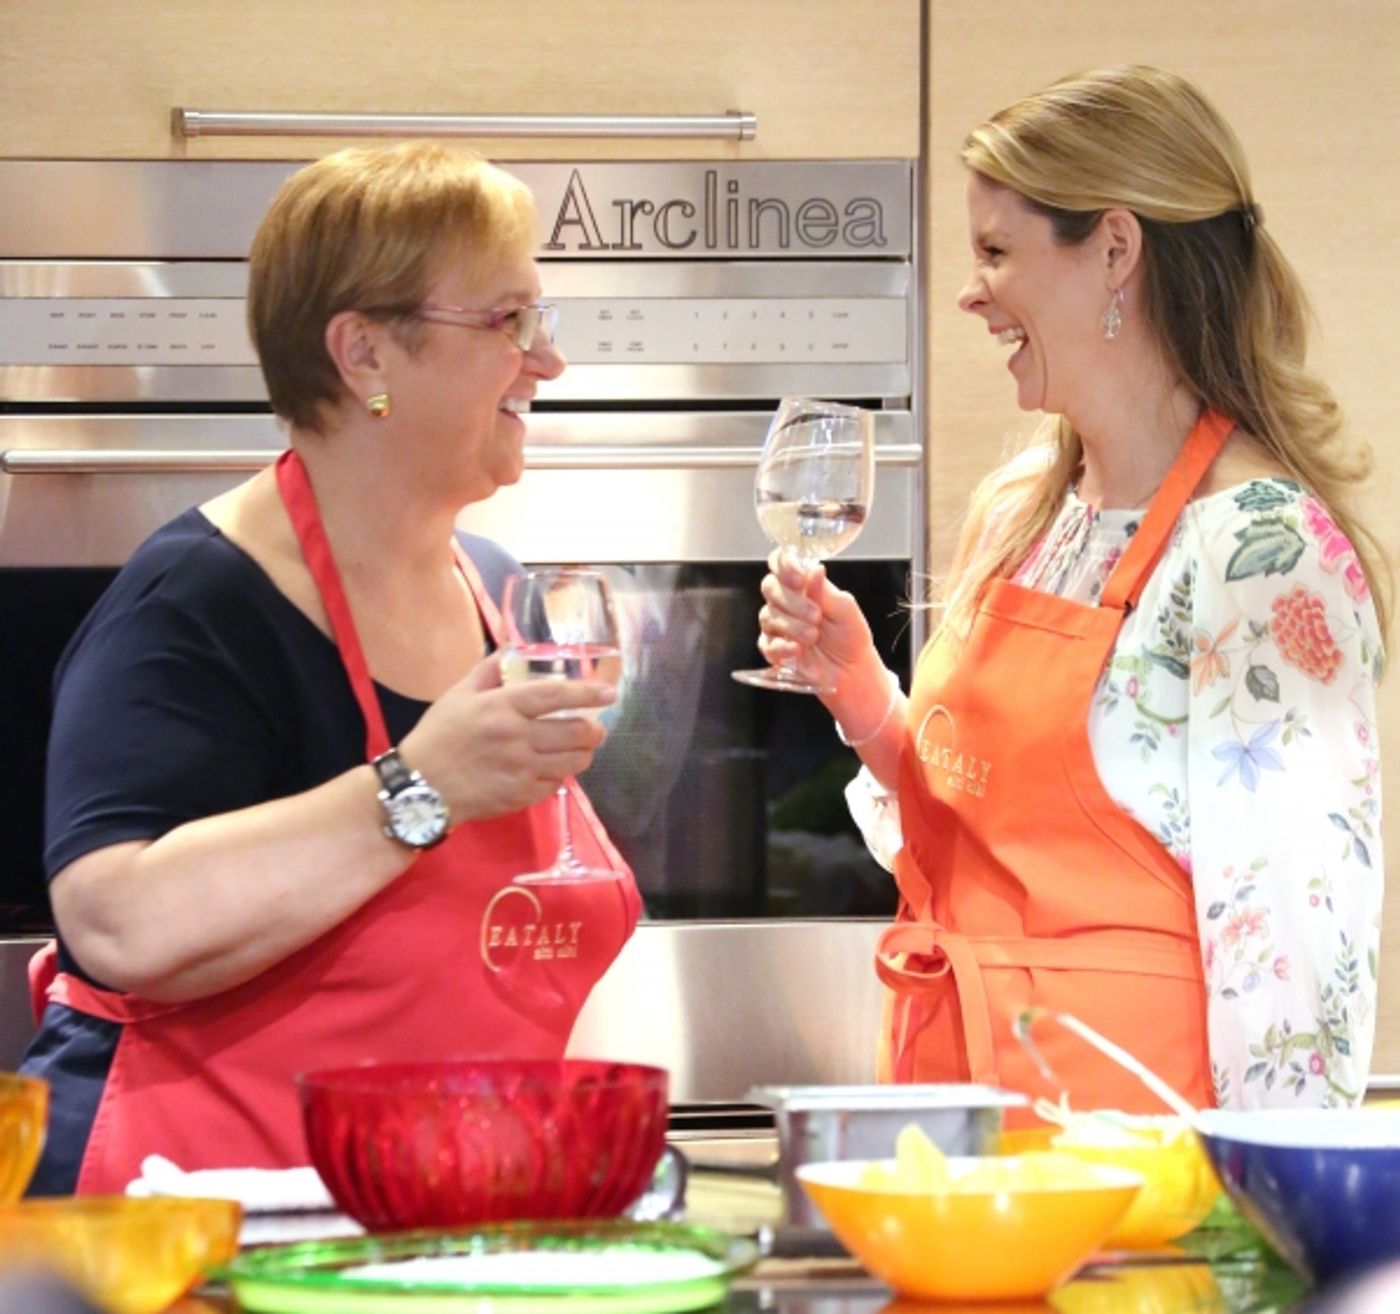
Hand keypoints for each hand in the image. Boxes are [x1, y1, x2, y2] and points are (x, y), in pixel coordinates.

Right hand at [400, 651, 614, 822]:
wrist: (421, 788)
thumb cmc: (439, 736)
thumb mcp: (459, 694)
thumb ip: (490, 670)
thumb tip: (513, 647)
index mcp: (502, 708)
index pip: (555, 696)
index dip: (586, 694)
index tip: (608, 694)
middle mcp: (516, 738)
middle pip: (575, 732)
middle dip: (594, 729)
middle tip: (595, 727)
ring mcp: (521, 770)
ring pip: (574, 761)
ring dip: (584, 753)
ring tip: (580, 747)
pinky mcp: (521, 796)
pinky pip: (556, 783)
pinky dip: (561, 774)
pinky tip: (552, 768)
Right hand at [755, 548, 877, 695]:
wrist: (852, 669)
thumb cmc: (850, 635)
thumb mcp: (846, 609)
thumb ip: (826, 591)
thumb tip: (815, 568)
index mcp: (802, 585)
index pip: (780, 562)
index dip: (783, 564)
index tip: (799, 578)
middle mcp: (785, 602)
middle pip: (770, 587)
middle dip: (792, 601)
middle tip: (815, 615)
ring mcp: (777, 626)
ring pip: (767, 616)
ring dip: (791, 625)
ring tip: (813, 635)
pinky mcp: (774, 650)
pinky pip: (767, 644)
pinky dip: (781, 646)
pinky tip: (796, 649)